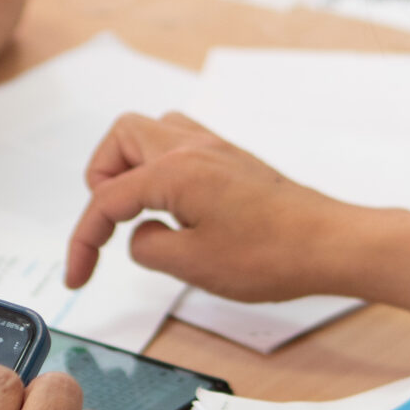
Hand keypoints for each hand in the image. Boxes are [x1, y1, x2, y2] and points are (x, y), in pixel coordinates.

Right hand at [65, 112, 360, 302]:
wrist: (331, 244)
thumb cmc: (272, 254)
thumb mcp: (193, 265)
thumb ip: (149, 247)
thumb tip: (140, 235)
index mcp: (175, 170)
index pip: (107, 198)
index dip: (83, 239)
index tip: (78, 275)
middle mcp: (192, 148)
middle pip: (122, 139)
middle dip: (101, 180)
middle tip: (106, 225)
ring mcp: (215, 150)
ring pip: (152, 134)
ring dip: (130, 167)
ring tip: (133, 212)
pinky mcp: (232, 162)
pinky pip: (179, 147)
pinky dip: (160, 171)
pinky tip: (171, 209)